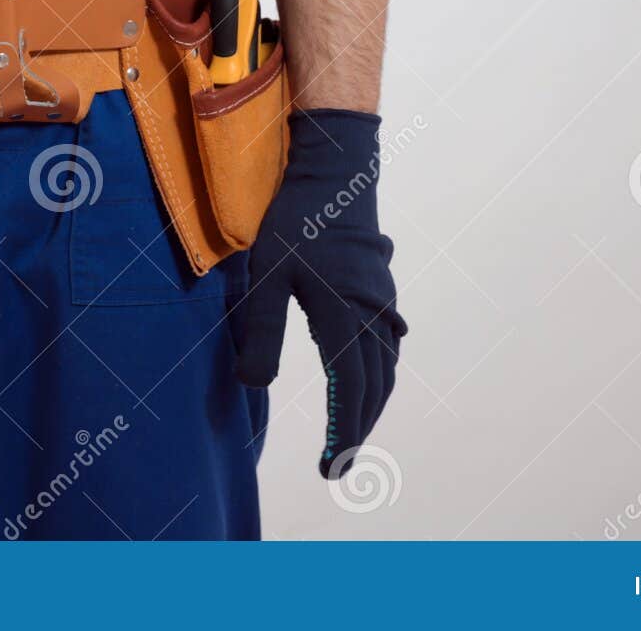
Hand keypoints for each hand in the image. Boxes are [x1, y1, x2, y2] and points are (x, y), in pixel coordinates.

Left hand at [235, 109, 406, 477]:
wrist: (336, 171)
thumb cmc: (296, 222)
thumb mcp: (266, 277)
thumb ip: (262, 334)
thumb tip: (253, 386)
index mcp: (346, 321)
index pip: (351, 394)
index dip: (342, 435)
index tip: (332, 468)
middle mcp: (373, 318)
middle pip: (375, 388)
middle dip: (358, 428)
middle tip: (340, 461)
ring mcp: (382, 302)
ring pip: (385, 367)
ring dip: (371, 402)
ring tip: (352, 428)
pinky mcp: (379, 287)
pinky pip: (387, 345)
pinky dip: (378, 372)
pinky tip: (368, 374)